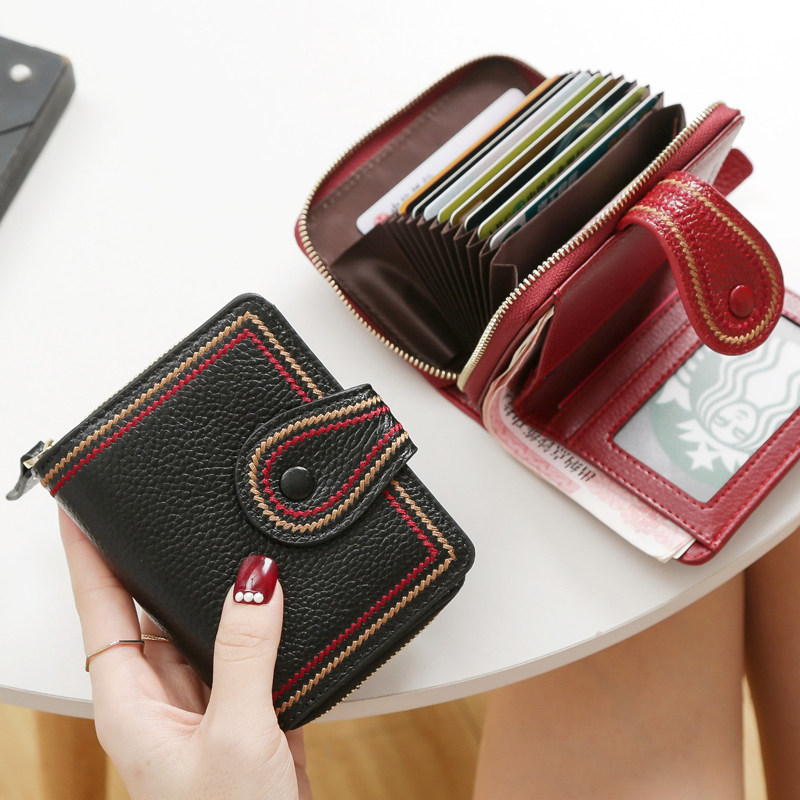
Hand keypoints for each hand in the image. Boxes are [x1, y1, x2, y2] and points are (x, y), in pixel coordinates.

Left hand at [59, 508, 312, 799]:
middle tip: (159, 499)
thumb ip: (242, 652)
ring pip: (199, 619)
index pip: (99, 608)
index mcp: (132, 701)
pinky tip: (269, 590)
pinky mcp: (240, 700)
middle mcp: (160, 692)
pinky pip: (241, 640)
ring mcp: (202, 695)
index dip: (89, 554)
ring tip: (220, 533)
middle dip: (152, 553)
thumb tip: (254, 580)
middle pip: (147, 603)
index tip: (80, 506)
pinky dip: (254, 613)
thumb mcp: (233, 735)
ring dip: (212, 582)